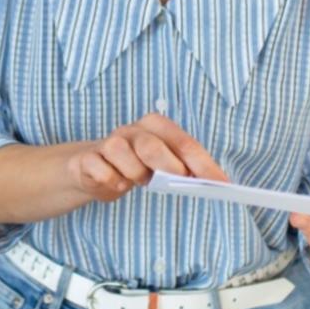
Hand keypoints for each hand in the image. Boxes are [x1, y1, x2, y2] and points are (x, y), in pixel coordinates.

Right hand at [65, 113, 227, 203]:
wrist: (90, 168)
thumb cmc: (134, 166)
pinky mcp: (88, 159)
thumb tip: (210, 183)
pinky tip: (116, 183)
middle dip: (169, 167)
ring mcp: (108, 143)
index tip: (221, 183)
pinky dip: (113, 183)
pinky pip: (104, 173)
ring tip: (138, 181)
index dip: (203, 164)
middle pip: (152, 146)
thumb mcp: (159, 164)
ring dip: (135, 175)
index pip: (184, 143)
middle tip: (179, 183)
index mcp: (154, 125)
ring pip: (124, 156)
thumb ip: (180, 167)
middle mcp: (131, 130)